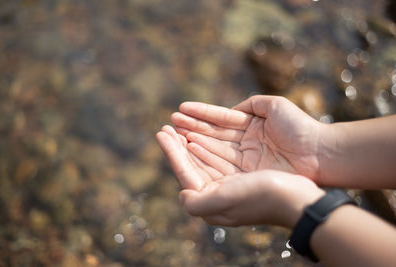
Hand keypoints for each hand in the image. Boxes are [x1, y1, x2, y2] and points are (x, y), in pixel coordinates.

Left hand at [157, 125, 323, 227]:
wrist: (298, 197)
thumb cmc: (261, 197)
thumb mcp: (224, 202)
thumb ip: (196, 203)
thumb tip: (181, 195)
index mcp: (212, 199)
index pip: (185, 171)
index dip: (171, 151)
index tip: (161, 132)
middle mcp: (220, 191)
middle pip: (194, 162)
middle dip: (179, 143)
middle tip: (167, 125)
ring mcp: (233, 180)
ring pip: (207, 154)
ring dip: (192, 137)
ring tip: (179, 123)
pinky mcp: (247, 168)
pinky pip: (222, 151)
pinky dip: (210, 141)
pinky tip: (202, 133)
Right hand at [171, 95, 324, 181]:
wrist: (321, 154)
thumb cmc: (300, 127)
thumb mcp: (275, 106)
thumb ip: (251, 104)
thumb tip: (233, 110)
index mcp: (251, 126)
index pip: (220, 119)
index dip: (200, 114)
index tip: (180, 109)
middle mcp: (244, 143)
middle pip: (212, 135)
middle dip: (190, 128)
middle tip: (169, 124)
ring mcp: (244, 159)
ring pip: (213, 148)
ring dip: (192, 140)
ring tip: (172, 134)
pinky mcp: (246, 174)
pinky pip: (220, 162)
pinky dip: (204, 154)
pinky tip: (189, 147)